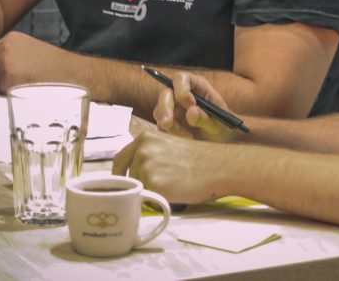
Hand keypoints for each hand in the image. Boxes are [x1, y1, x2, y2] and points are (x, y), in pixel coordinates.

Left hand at [0, 31, 61, 91]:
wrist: (67, 71)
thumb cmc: (52, 64)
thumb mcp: (29, 49)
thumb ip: (11, 53)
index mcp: (11, 38)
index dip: (0, 65)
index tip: (12, 70)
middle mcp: (5, 46)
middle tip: (19, 77)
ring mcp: (5, 60)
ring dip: (4, 84)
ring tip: (23, 81)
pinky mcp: (8, 75)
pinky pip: (0, 89)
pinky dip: (8, 91)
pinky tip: (23, 86)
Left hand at [112, 130, 226, 204]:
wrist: (218, 166)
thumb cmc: (198, 158)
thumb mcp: (168, 146)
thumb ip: (149, 155)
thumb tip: (135, 172)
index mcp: (144, 138)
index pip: (120, 159)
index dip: (121, 174)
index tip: (123, 184)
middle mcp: (141, 149)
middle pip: (128, 176)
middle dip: (138, 184)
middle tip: (155, 189)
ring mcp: (145, 166)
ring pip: (138, 188)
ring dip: (149, 191)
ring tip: (172, 187)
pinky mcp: (153, 183)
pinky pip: (147, 199)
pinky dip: (157, 200)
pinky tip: (173, 193)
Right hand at [154, 72, 235, 142]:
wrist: (222, 140)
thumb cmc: (223, 126)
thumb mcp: (218, 123)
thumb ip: (205, 118)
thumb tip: (190, 111)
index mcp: (196, 85)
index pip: (181, 79)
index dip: (182, 89)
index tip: (190, 104)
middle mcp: (182, 93)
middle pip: (166, 93)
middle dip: (166, 108)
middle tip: (168, 123)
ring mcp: (174, 107)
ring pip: (159, 110)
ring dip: (169, 124)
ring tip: (187, 136)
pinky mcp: (169, 121)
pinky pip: (161, 125)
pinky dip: (169, 133)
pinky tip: (184, 138)